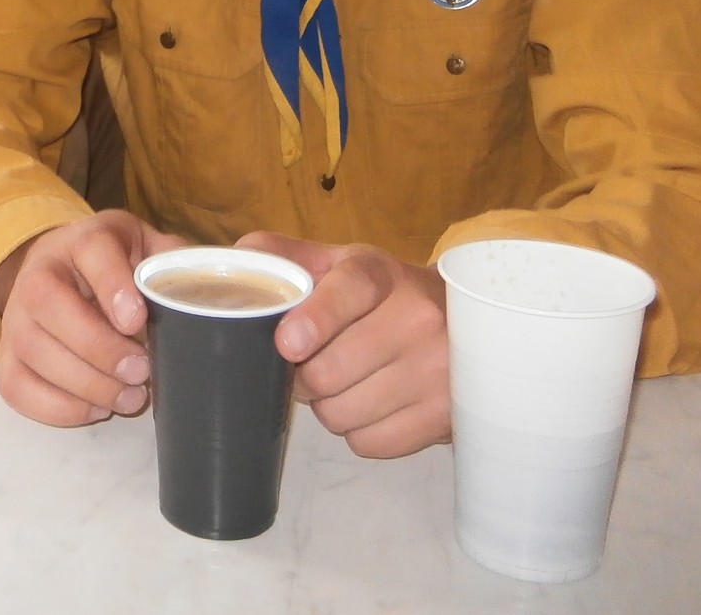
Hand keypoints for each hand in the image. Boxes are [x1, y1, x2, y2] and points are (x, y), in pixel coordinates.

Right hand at [0, 210, 185, 426]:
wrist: (60, 270)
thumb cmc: (115, 264)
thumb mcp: (147, 248)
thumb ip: (173, 264)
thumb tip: (202, 287)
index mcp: (82, 241)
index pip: (91, 250)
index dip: (113, 284)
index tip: (137, 320)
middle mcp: (38, 273)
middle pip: (48, 302)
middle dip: (98, 347)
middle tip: (142, 371)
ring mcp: (15, 317)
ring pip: (32, 350)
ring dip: (86, 384)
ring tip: (130, 397)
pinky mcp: (6, 357)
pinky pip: (16, 387)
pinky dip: (58, 408)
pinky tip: (97, 407)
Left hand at [235, 232, 448, 458]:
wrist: (464, 324)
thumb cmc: (384, 294)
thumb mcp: (342, 263)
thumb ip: (287, 256)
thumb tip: (235, 259)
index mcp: (382, 274)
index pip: (350, 291)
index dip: (316, 319)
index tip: (288, 342)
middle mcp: (419, 319)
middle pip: (329, 372)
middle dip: (303, 377)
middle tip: (308, 365)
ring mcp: (437, 372)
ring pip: (342, 414)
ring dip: (328, 406)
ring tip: (344, 382)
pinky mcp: (445, 418)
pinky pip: (369, 443)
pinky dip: (357, 431)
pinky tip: (371, 403)